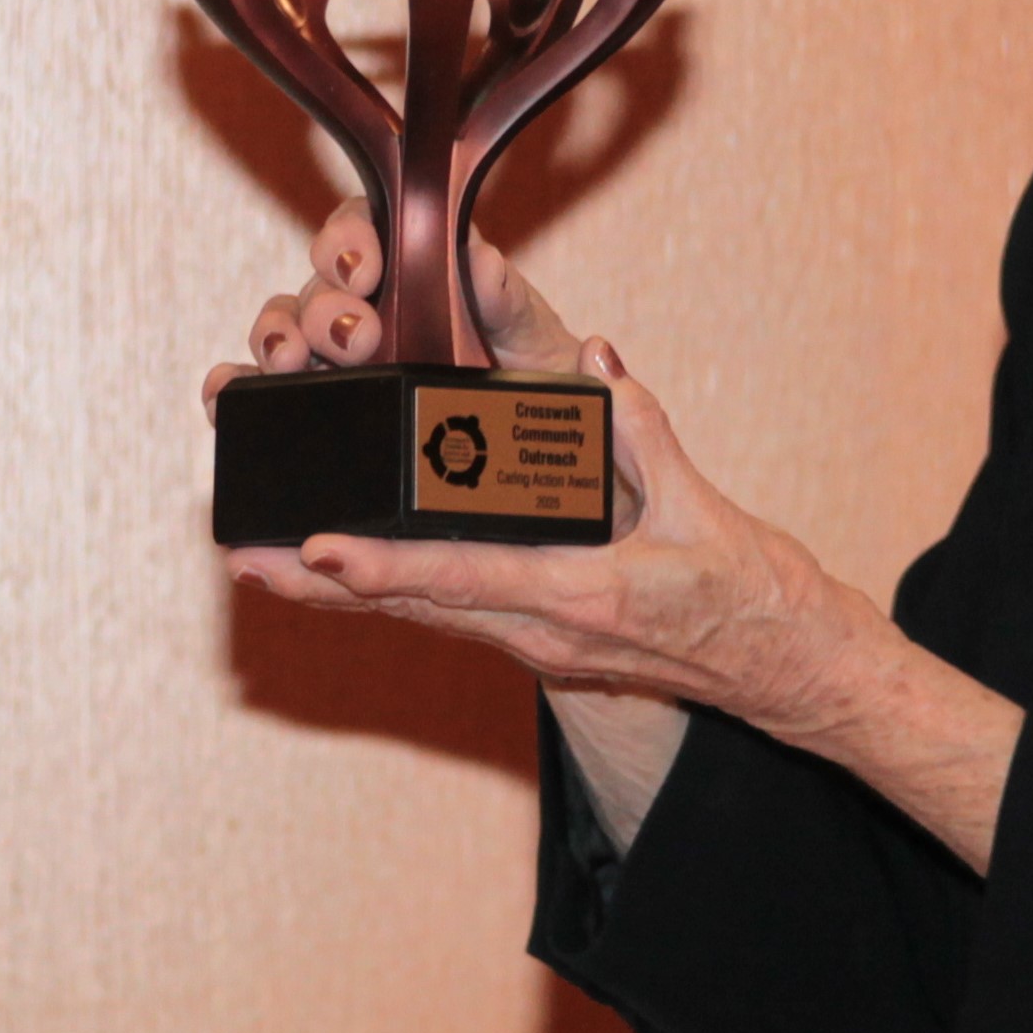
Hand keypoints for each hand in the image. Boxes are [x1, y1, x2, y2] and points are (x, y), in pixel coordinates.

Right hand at [202, 197, 590, 420]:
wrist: (530, 462)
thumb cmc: (532, 385)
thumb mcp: (534, 341)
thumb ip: (508, 301)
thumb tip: (481, 257)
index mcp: (413, 272)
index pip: (363, 226)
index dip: (350, 235)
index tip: (364, 266)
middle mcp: (364, 309)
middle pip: (317, 284)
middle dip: (325, 305)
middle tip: (355, 337)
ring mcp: (330, 361)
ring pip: (281, 331)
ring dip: (276, 338)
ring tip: (291, 363)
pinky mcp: (307, 409)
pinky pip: (255, 392)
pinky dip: (232, 390)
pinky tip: (227, 399)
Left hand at [230, 344, 857, 725]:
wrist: (788, 671)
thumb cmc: (754, 593)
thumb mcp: (706, 507)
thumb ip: (644, 430)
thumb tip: (597, 361)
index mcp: (583, 597)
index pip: (464, 579)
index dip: (386, 563)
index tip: (320, 545)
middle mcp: (544, 633)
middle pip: (413, 606)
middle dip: (324, 584)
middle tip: (244, 558)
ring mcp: (537, 644)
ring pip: (418, 614)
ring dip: (338, 592)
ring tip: (262, 565)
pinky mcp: (538, 639)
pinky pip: (447, 613)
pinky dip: (385, 591)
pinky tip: (337, 575)